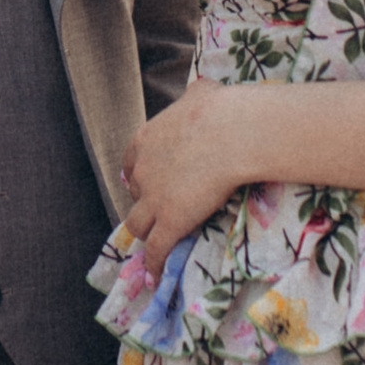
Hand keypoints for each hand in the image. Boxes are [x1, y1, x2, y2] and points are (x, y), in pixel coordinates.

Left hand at [120, 80, 255, 272]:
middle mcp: (142, 170)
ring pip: (138, 224)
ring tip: (151, 244)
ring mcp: (154, 198)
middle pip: (135, 193)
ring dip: (144, 233)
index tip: (150, 179)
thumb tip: (200, 90)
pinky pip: (156, 249)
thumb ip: (195, 96)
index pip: (132, 162)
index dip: (141, 173)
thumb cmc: (220, 109)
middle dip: (145, 201)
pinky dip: (154, 263)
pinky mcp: (170, 221)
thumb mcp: (201, 93)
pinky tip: (156, 274)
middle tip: (160, 209)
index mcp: (146, 139)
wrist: (232, 132)